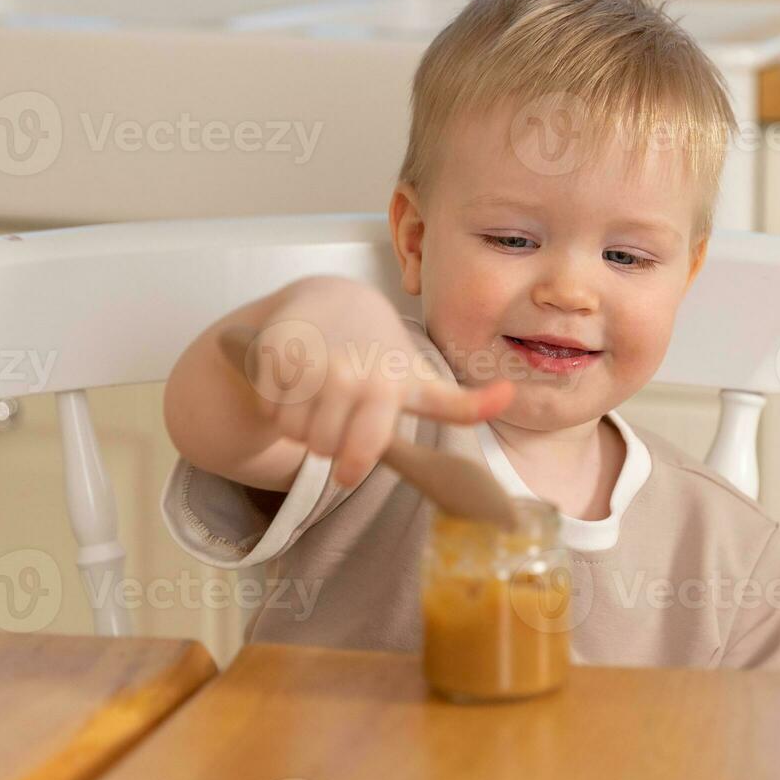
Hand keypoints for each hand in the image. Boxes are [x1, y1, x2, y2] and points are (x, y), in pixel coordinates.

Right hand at [231, 277, 512, 487]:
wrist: (333, 303)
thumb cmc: (382, 356)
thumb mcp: (422, 381)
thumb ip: (462, 403)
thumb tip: (510, 395)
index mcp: (388, 384)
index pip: (366, 447)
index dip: (355, 464)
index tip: (349, 476)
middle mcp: (350, 372)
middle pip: (325, 449)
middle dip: (328, 445)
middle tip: (338, 423)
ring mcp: (310, 362)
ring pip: (294, 432)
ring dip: (301, 428)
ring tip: (318, 406)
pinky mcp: (275, 351)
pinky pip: (269, 410)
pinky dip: (275, 408)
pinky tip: (294, 389)